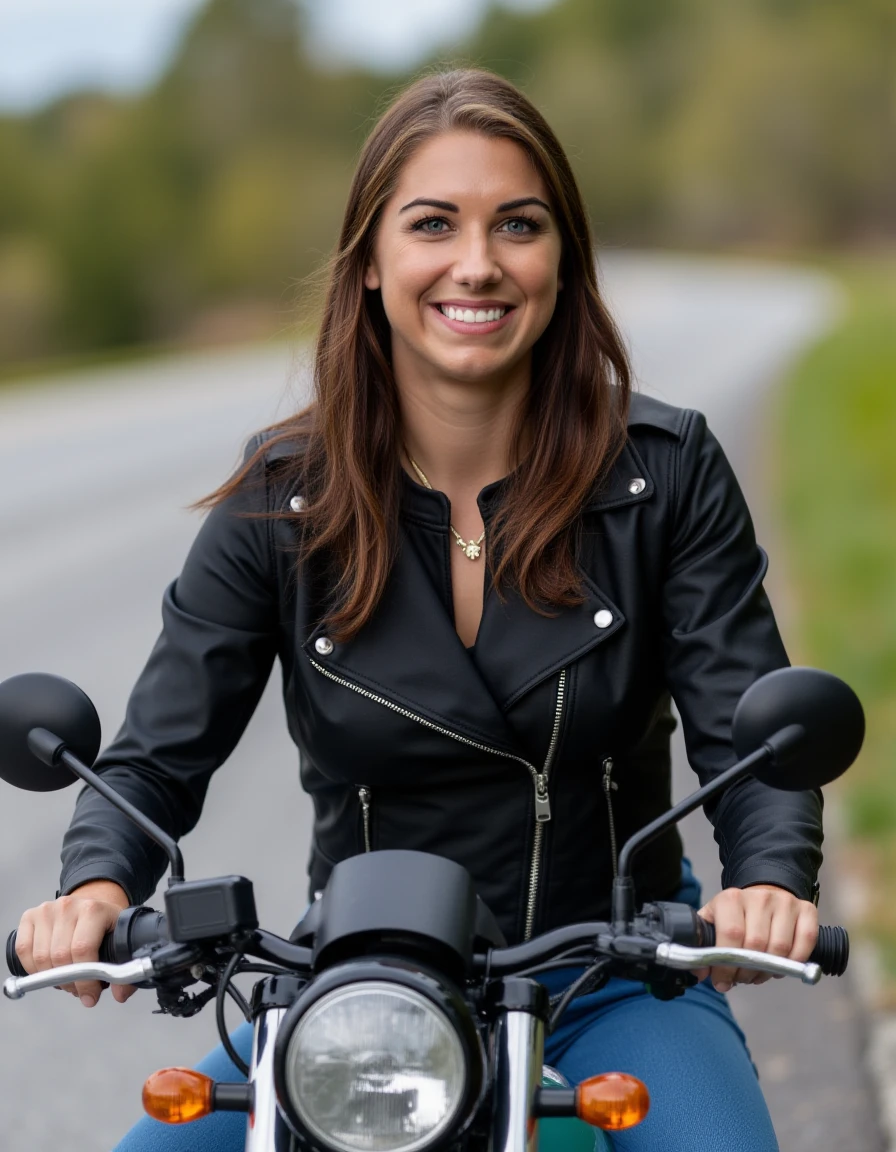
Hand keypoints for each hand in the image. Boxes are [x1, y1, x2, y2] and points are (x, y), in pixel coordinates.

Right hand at [14, 880, 135, 1007]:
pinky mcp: (30, 916)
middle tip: (78, 988)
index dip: (85, 980)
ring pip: (41, 957)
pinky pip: (23, 951)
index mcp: (94, 909)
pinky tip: (47, 971)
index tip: (90, 996)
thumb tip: (121, 993)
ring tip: (66, 979)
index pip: (82, 949)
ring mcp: (47, 909)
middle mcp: (68, 906)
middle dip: (70, 982)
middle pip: (60, 956)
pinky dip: (33, 969)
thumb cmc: (106, 927)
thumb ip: (126, 970)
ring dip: (52, 978)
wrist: (91, 907)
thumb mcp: (121, 942)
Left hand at [696, 884, 817, 992]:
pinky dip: (795, 961)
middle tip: (742, 978)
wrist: (763, 893)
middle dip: (747, 971)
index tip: (722, 981)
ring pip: (781, 948)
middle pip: (756, 945)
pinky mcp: (806, 909)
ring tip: (759, 972)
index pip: (730, 935)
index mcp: (731, 898)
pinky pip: (806, 942)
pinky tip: (781, 966)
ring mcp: (785, 902)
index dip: (726, 965)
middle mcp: (759, 897)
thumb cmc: (736, 914)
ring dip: (769, 970)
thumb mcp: (713, 922)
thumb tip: (698, 972)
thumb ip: (702, 945)